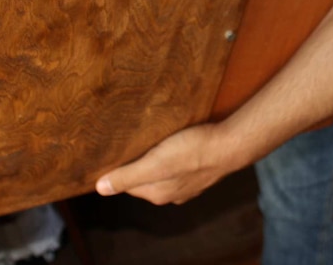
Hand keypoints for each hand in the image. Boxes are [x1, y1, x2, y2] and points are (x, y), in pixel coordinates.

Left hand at [95, 123, 236, 204]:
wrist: (232, 144)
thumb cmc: (193, 151)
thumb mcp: (155, 163)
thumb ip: (128, 176)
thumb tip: (100, 189)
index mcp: (158, 193)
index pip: (126, 183)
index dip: (118, 167)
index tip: (113, 150)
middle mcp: (171, 193)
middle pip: (143, 177)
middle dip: (136, 162)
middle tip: (129, 141)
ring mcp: (187, 184)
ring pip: (161, 171)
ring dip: (154, 157)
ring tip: (150, 139)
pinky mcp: (200, 170)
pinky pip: (178, 164)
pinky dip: (172, 155)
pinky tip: (174, 142)